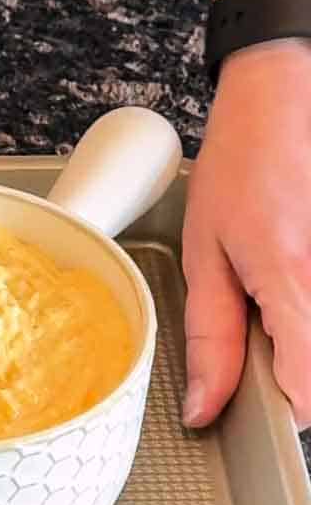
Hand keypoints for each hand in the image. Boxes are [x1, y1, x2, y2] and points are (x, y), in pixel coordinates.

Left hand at [182, 40, 310, 429]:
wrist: (285, 95)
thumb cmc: (240, 166)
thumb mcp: (205, 254)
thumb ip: (211, 337)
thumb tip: (206, 408)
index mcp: (293, 281)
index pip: (308, 389)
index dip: (284, 408)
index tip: (259, 404)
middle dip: (298, 370)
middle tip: (267, 333)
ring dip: (305, 335)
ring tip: (278, 290)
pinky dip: (309, 305)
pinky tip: (293, 273)